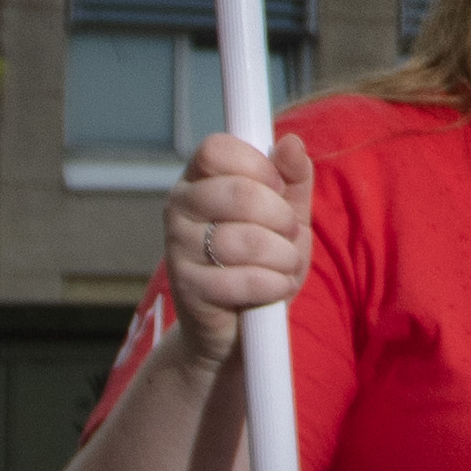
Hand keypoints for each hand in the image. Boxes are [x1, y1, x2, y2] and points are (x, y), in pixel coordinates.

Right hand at [150, 130, 310, 360]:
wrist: (238, 327)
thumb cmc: (261, 261)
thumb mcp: (285, 214)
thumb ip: (292, 178)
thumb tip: (291, 143)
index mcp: (198, 180)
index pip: (216, 149)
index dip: (256, 165)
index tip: (277, 187)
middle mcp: (179, 208)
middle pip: (237, 193)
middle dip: (279, 215)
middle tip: (288, 231)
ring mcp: (178, 247)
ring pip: (245, 240)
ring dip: (283, 255)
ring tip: (285, 264)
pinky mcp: (187, 287)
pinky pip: (243, 279)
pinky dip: (274, 284)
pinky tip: (277, 287)